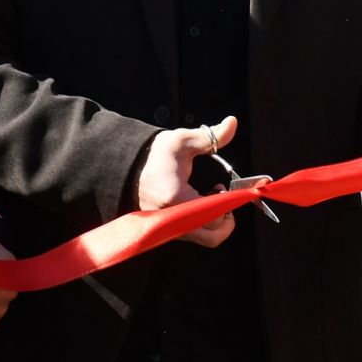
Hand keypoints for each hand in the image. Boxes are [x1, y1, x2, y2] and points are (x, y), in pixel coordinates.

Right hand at [134, 116, 236, 247]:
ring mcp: (168, 227)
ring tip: (213, 199)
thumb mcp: (182, 140)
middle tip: (225, 198)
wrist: (128, 166)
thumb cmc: (155, 154)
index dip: (229, 202)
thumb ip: (211, 136)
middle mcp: (170, 219)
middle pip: (213, 236)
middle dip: (227, 219)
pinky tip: (201, 202)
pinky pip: (194, 235)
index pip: (215, 214)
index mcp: (175, 197)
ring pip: (205, 239)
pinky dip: (204, 224)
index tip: (228, 188)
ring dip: (217, 222)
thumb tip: (232, 122)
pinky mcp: (167, 230)